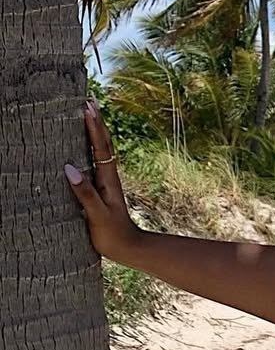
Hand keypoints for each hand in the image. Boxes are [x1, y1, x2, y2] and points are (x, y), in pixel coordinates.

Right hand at [64, 100, 142, 262]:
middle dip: (96, 122)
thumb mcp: (97, 214)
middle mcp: (109, 177)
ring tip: (88, 114)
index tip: (88, 107)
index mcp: (108, 180)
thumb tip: (69, 168)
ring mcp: (106, 182)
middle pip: (103, 143)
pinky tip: (85, 145)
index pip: (100, 147)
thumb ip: (85, 193)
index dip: (94, 126)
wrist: (129, 249)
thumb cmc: (112, 234)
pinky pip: (96, 162)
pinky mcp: (102, 189)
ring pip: (101, 151)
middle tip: (89, 100)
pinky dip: (92, 147)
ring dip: (95, 131)